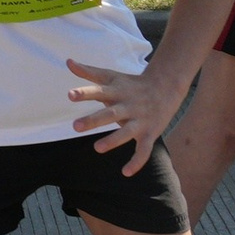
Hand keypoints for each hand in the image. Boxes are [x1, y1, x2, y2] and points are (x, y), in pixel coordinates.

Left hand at [67, 59, 184, 173]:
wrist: (166, 87)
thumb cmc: (131, 83)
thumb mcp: (111, 76)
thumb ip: (89, 72)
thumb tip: (67, 61)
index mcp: (117, 91)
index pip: (99, 91)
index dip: (85, 93)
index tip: (70, 95)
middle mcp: (128, 106)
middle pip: (110, 113)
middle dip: (93, 120)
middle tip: (75, 126)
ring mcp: (140, 120)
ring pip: (126, 133)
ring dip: (113, 140)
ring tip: (97, 148)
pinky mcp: (150, 133)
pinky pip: (144, 150)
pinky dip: (137, 162)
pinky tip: (125, 172)